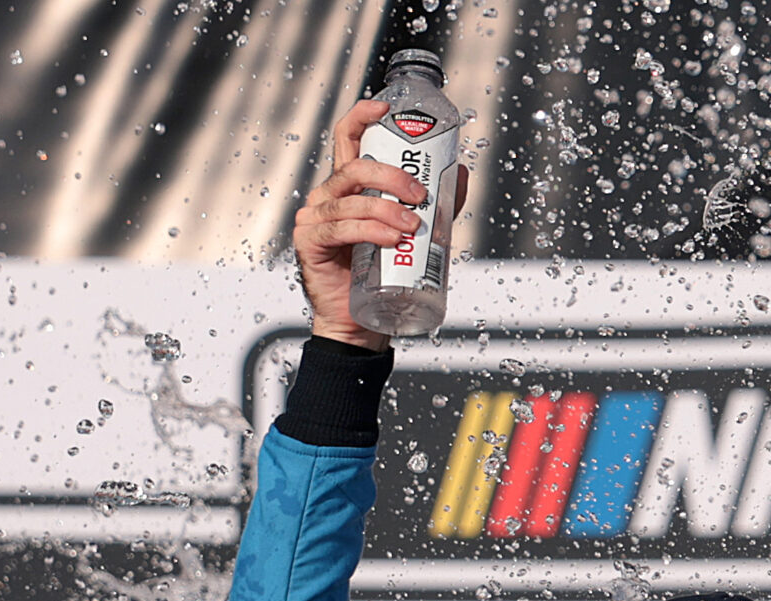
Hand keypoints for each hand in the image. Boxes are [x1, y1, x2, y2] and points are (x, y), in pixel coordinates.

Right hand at [294, 100, 470, 350]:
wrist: (363, 323)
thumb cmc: (384, 274)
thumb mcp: (417, 231)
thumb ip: (436, 203)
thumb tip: (461, 173)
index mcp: (349, 185)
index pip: (347, 137)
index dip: (363, 115)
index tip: (386, 107)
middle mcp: (328, 195)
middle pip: (355, 166)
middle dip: (393, 176)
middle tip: (421, 195)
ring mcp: (314, 217)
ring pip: (352, 199)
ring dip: (387, 209)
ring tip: (413, 227)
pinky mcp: (309, 242)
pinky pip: (340, 228)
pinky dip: (370, 231)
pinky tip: (391, 239)